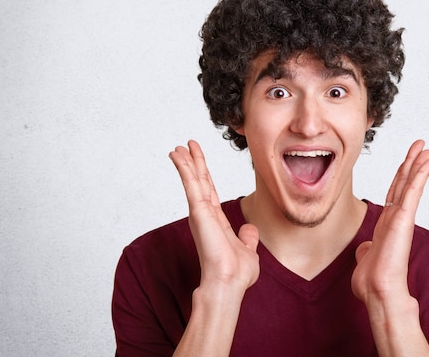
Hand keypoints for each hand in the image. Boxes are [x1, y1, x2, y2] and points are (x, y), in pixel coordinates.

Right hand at [169, 140, 259, 293]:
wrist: (230, 282)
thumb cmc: (236, 273)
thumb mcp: (248, 250)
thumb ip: (247, 238)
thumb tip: (249, 230)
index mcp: (216, 221)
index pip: (210, 192)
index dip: (204, 175)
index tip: (198, 162)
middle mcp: (205, 215)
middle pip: (199, 182)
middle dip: (193, 163)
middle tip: (186, 145)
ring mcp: (200, 212)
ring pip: (192, 180)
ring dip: (186, 162)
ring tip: (178, 147)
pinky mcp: (198, 211)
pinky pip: (190, 184)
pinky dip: (184, 169)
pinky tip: (178, 156)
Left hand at [351, 140, 428, 303]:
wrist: (377, 291)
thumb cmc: (372, 280)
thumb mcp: (365, 258)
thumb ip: (367, 248)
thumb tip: (365, 247)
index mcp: (386, 223)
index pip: (395, 193)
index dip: (401, 175)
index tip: (409, 161)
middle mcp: (395, 217)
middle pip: (404, 183)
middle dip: (412, 163)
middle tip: (422, 146)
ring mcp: (401, 218)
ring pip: (410, 184)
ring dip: (418, 164)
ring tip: (427, 149)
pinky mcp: (404, 219)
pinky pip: (413, 192)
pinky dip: (420, 175)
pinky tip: (428, 162)